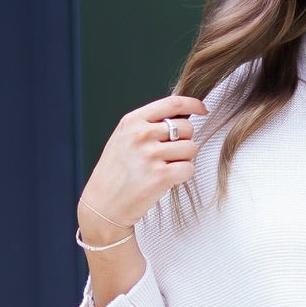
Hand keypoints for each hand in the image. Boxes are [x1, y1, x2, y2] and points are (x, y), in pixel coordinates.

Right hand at [77, 93, 208, 240]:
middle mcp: (142, 134)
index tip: (202, 109)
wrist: (103, 203)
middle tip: (169, 155)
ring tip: (164, 167)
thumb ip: (148, 125)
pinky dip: (183, 175)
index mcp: (133, 121)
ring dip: (184, 159)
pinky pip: (189, 168)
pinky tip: (167, 179)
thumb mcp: (124, 138)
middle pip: (186, 128)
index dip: (193, 104)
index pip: (172, 104)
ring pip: (191, 148)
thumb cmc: (115, 172)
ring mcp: (151, 155)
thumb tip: (181, 117)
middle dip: (184, 141)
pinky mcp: (161, 176)